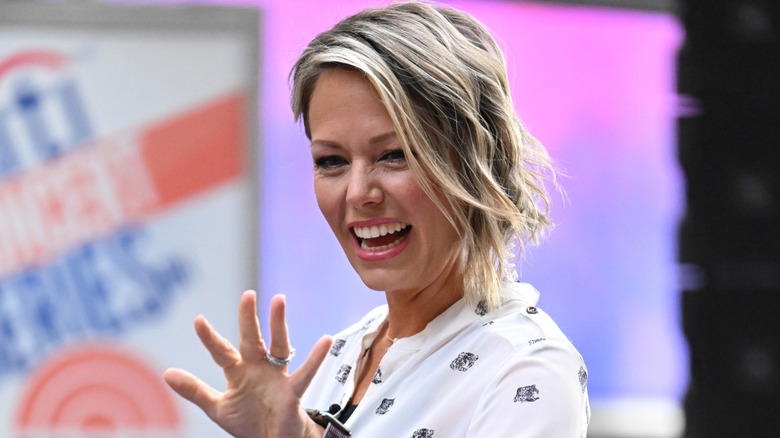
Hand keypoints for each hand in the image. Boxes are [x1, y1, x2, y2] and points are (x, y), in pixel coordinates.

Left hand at [163, 291, 332, 437]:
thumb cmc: (249, 422)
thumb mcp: (218, 407)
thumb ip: (195, 390)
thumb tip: (167, 373)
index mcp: (238, 371)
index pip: (221, 351)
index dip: (210, 338)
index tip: (198, 321)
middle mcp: (258, 368)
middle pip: (251, 338)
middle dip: (248, 318)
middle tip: (247, 295)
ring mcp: (276, 376)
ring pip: (278, 345)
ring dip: (278, 324)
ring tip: (279, 300)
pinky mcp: (292, 391)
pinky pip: (305, 373)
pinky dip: (316, 358)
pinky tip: (325, 341)